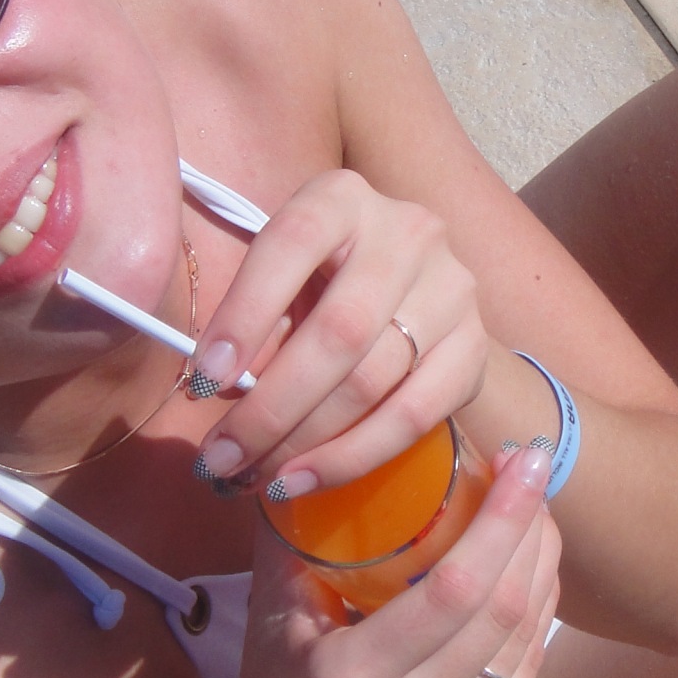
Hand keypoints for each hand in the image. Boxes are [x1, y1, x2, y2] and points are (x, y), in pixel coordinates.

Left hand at [190, 168, 482, 496]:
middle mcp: (409, 233)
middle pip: (338, 331)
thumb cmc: (321, 283)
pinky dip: (352, 457)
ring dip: (305, 442)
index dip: (244, 316)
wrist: (413, 294)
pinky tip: (305, 479)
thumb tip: (222, 390)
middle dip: (270, 407)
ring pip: (373, 381)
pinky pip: (414, 417)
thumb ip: (258, 321)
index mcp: (343, 198)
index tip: (202, 383)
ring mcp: (452, 291)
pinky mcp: (475, 348)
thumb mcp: (283, 279)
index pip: (290, 245)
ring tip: (255, 477)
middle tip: (220, 459)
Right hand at [238, 444, 559, 677]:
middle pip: (499, 610)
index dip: (499, 523)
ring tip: (534, 506)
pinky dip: (537, 607)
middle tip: (532, 466)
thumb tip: (308, 446)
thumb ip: (290, 539)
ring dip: (540, 561)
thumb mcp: (271, 618)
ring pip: (522, 638)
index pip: (451, 593)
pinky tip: (532, 565)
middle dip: (528, 528)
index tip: (520, 460)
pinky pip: (526, 668)